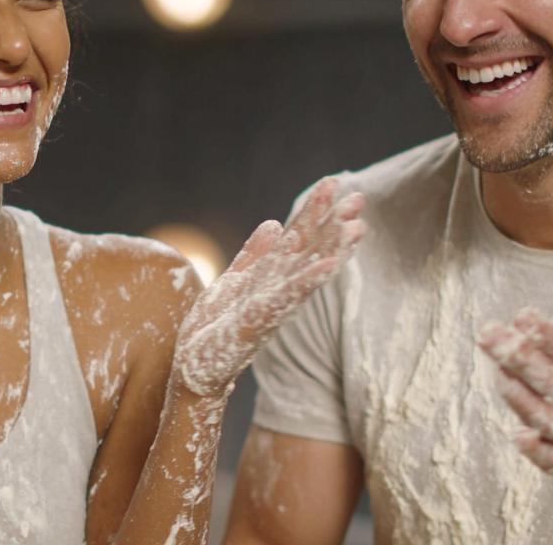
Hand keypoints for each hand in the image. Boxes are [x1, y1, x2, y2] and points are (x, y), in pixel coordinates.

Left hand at [172, 177, 363, 398]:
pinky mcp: (255, 322)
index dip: (315, 211)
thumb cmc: (213, 329)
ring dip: (333, 251)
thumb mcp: (231, 281)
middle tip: (360, 199)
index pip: (297, 238)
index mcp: (270, 276)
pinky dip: (307, 282)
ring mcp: (269, 306)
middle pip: (310, 251)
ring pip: (306, 272)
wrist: (192, 369)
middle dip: (334, 225)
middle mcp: (276, 289)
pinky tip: (327, 266)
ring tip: (356, 228)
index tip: (334, 183)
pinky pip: (285, 299)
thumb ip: (253, 255)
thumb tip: (274, 223)